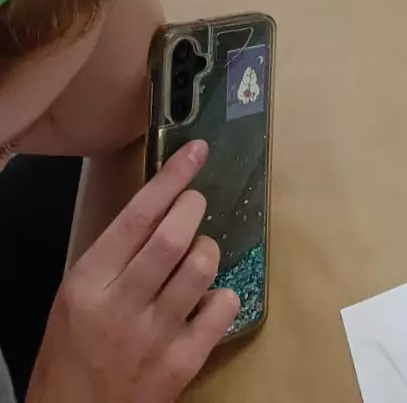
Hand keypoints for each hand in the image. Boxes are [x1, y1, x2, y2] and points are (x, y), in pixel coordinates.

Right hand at [26, 141, 236, 402]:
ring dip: (208, 249)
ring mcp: (154, 336)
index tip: (195, 152)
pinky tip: (208, 299)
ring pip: (202, 266)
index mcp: (88, 284)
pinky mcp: (182, 363)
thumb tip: (162, 206)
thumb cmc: (72, 355)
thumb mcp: (76, 299)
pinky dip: (224, 294)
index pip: (136, 217)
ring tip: (197, 256)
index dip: (171, 179)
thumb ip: (114, 256)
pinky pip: (223, 308)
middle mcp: (121, 306)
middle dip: (193, 207)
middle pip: (173, 236)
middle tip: (196, 203)